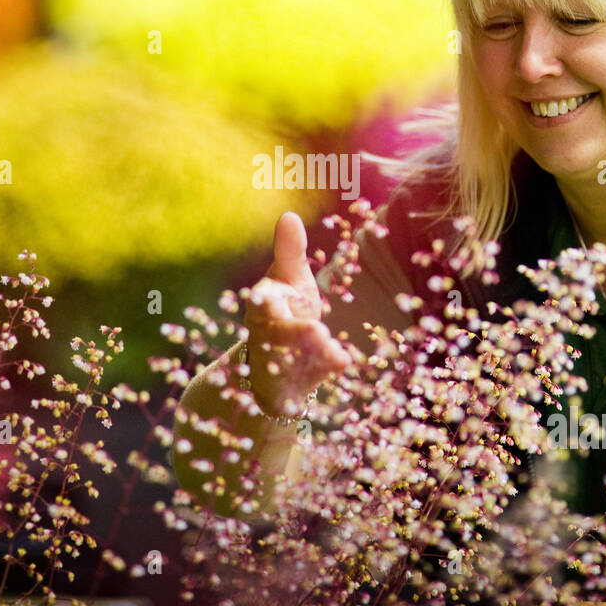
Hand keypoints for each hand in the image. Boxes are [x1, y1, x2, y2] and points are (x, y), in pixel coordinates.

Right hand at [242, 212, 349, 416]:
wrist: (270, 368)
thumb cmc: (285, 314)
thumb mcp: (289, 281)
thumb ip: (290, 252)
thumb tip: (288, 215)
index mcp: (264, 307)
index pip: (263, 302)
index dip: (266, 301)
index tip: (267, 294)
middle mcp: (265, 337)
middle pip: (279, 335)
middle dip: (296, 334)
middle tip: (316, 330)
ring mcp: (275, 366)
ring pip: (292, 363)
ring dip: (312, 357)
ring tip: (335, 353)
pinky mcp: (287, 390)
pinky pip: (303, 384)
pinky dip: (321, 376)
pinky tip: (342, 364)